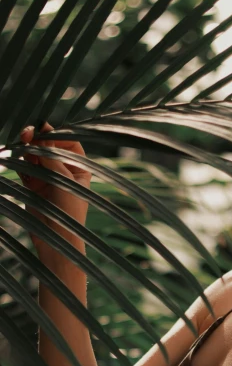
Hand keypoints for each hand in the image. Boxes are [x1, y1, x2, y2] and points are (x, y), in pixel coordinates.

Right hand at [18, 121, 91, 248]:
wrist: (56, 238)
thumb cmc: (69, 212)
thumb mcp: (63, 180)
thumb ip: (51, 157)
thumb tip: (41, 134)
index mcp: (79, 168)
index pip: (68, 142)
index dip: (55, 133)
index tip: (42, 127)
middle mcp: (63, 170)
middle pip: (48, 145)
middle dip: (36, 138)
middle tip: (26, 134)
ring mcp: (47, 176)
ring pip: (34, 154)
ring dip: (27, 148)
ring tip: (22, 148)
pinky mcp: (33, 184)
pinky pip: (24, 166)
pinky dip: (20, 161)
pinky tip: (18, 160)